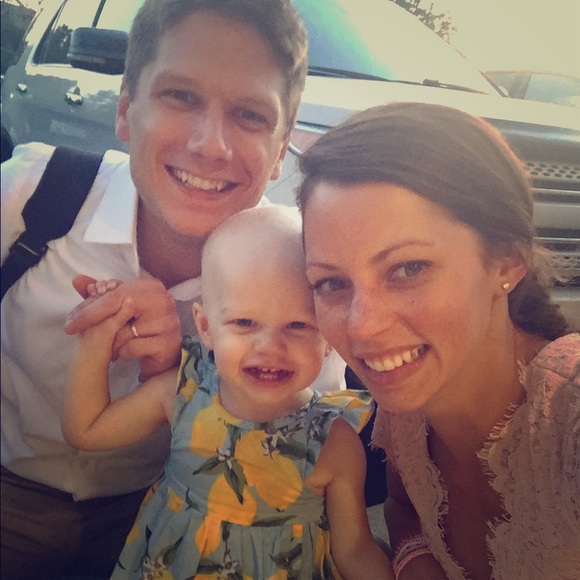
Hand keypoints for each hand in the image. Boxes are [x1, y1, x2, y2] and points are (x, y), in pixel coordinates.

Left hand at [66, 275, 181, 379]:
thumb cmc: (139, 327)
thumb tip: (77, 280)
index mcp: (152, 286)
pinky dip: (124, 352)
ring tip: (108, 347)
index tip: (71, 322)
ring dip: (112, 342)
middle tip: (79, 334)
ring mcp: (169, 321)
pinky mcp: (168, 343)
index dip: (90, 308)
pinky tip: (124, 354)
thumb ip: (99, 295)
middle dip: (97, 323)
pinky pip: (134, 347)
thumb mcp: (117, 309)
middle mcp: (164, 300)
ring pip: (126, 330)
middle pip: (120, 308)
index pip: (115, 294)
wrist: (162, 353)